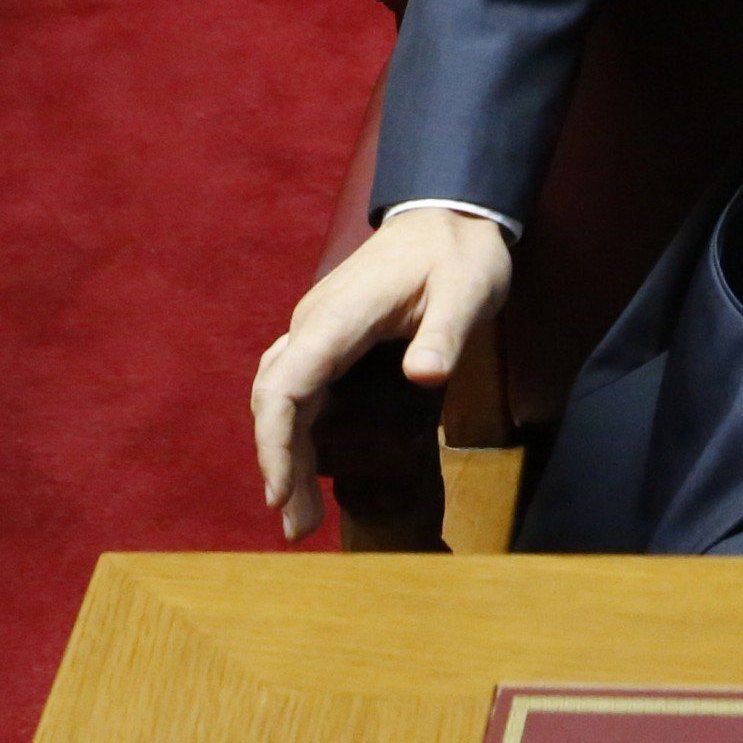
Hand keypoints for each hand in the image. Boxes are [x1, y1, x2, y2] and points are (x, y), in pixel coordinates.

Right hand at [250, 207, 512, 540]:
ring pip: (281, 394)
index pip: (288, 384)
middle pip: (274, 397)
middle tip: (298, 528)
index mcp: (339, 316)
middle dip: (278, 463)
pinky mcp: (329, 337)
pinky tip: (311, 465)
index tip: (281, 494)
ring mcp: (318, 329)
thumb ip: (445, 333)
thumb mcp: (467, 291)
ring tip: (300, 513)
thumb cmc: (458, 254)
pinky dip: (296, 430)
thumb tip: (426, 377)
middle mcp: (315, 323)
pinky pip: (298, 387)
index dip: (278, 442)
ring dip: (284, 452)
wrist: (449, 214)